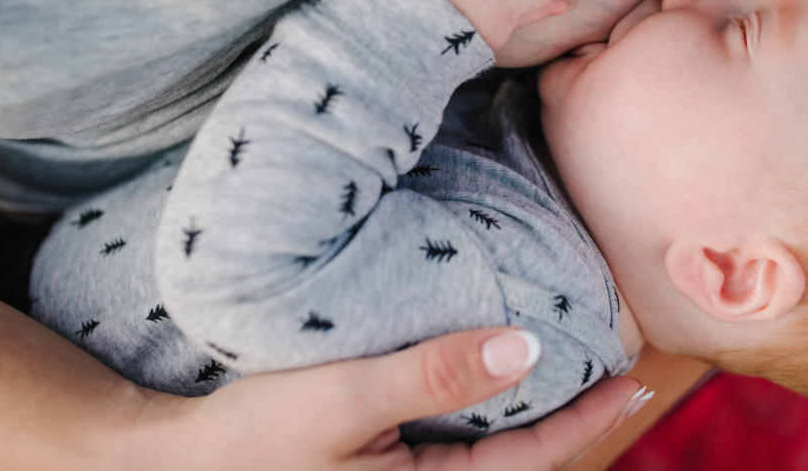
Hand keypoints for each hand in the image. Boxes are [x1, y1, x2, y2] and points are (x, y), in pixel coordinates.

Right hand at [134, 328, 645, 470]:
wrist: (174, 465)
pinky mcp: (380, 465)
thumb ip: (433, 376)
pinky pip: (453, 446)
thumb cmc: (251, 439)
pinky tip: (495, 380)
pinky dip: (486, 413)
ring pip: (488, 453)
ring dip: (531, 415)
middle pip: (517, 462)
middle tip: (620, 378)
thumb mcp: (343, 401)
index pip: (530, 459)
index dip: (588, 419)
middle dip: (572, 422)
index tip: (633, 380)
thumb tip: (525, 348)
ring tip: (574, 374)